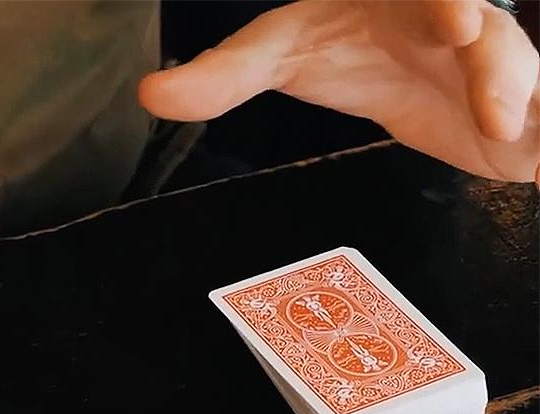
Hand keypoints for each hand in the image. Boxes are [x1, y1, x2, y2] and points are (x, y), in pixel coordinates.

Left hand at [139, 0, 538, 183]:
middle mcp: (452, 26)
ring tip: (505, 127)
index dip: (437, 3)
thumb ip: (224, 73)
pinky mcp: (508, 107)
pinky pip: (538, 114)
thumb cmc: (350, 50)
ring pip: (517, 72)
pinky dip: (539, 135)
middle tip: (470, 39)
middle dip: (491, 46)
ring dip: (517, 93)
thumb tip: (149, 90)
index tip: (449, 21)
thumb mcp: (284, 52)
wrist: (414, 74)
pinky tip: (533, 160)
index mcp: (397, 3)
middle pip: (484, 29)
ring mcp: (487, 66)